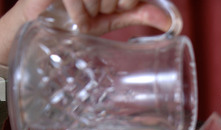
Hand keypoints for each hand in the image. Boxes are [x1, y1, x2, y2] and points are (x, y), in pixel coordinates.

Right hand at [0, 0, 170, 64]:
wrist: (39, 27)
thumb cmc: (76, 20)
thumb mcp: (111, 17)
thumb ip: (139, 13)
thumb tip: (171, 21)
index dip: (127, 0)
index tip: (117, 7)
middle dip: (111, 5)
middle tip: (97, 11)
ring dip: (91, 12)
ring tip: (81, 15)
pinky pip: (79, 1)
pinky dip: (79, 16)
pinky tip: (73, 20)